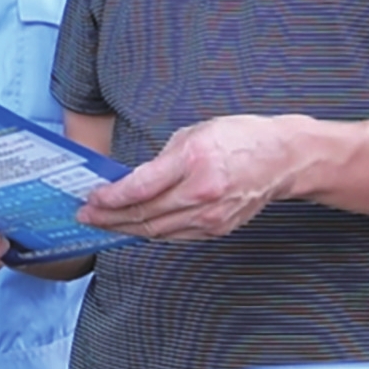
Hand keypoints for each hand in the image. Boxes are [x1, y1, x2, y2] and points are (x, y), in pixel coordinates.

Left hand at [77, 114, 298, 240]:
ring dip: (125, 229)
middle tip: (86, 215)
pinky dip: (150, 232)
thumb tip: (132, 180)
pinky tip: (134, 226)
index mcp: (193, 161)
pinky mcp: (216, 229)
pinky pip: (174, 235)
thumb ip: (162, 159)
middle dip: (108, 217)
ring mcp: (210, 216)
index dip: (110, 198)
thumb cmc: (240, 138)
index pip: (140, 188)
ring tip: (102, 223)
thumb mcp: (195, 132)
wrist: (282, 159)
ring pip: (156, 231)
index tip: (91, 198)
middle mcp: (201, 193)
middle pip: (144, 215)